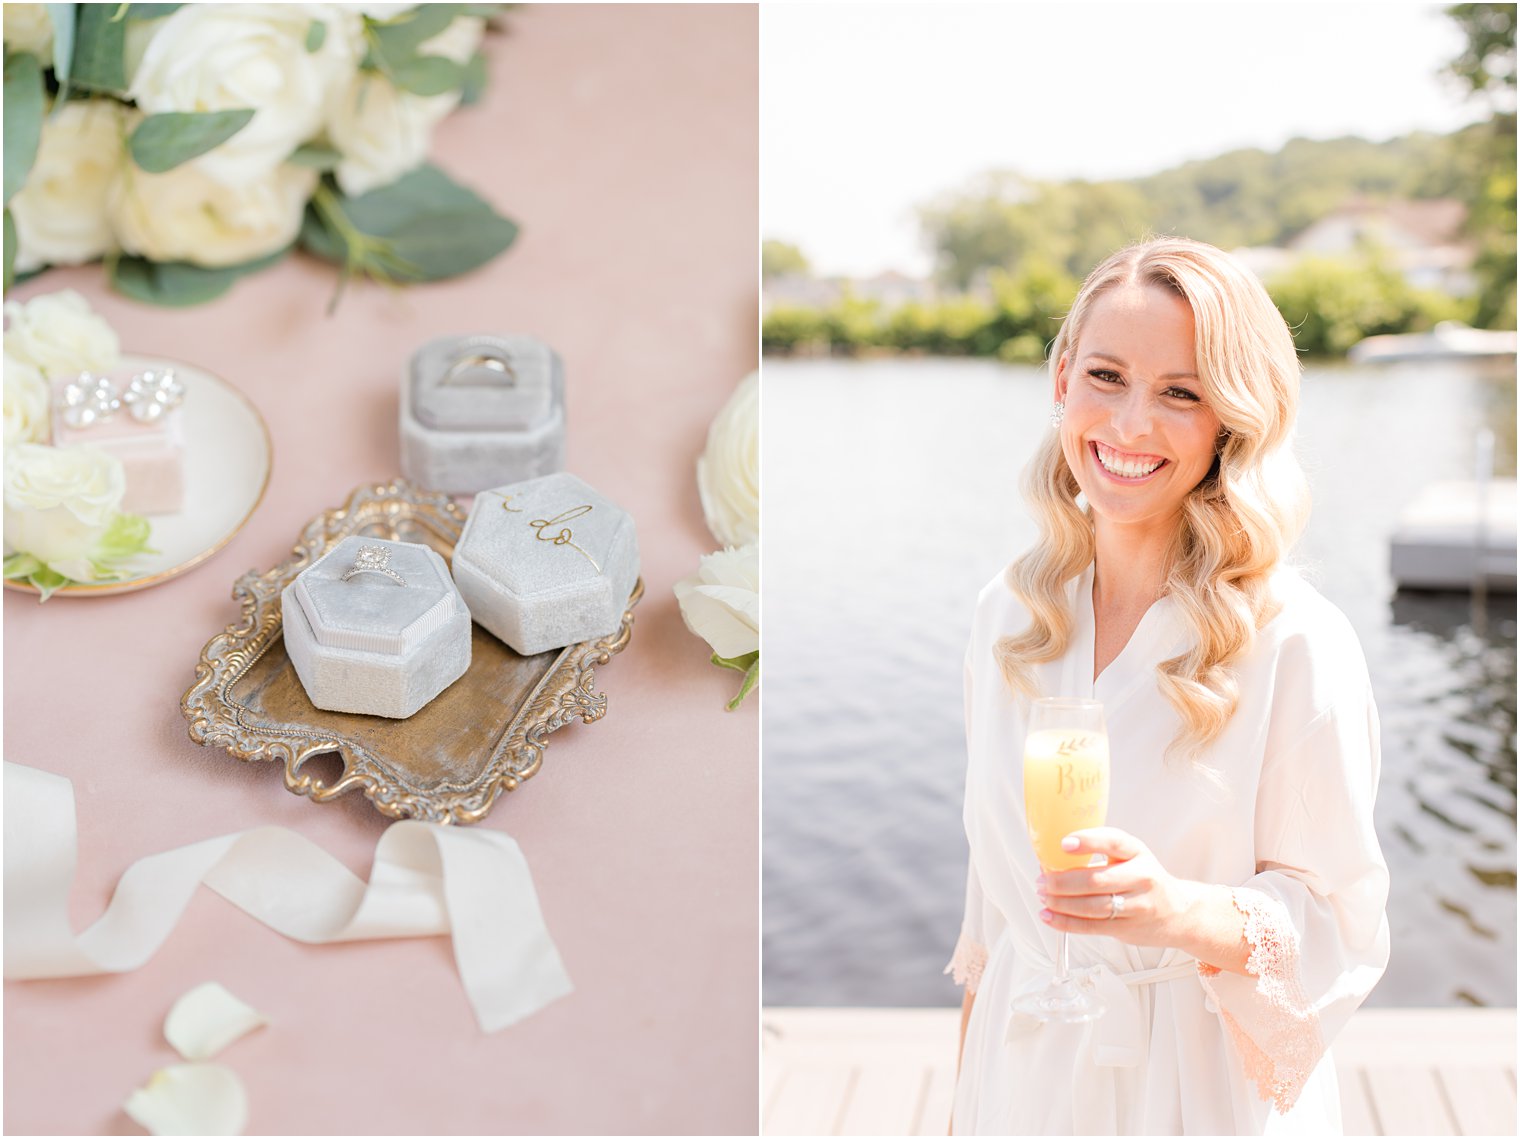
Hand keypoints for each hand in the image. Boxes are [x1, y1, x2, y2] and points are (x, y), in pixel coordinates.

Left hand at [1036, 827, 1202, 949]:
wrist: (1179, 913)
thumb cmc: (1144, 880)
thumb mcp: (1130, 858)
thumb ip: (1099, 854)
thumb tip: (1051, 858)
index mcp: (1138, 852)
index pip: (1114, 842)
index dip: (1088, 841)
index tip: (1064, 843)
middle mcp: (1141, 877)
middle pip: (1097, 880)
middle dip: (1062, 881)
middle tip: (1042, 879)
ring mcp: (1137, 905)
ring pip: (1092, 906)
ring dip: (1061, 902)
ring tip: (1044, 897)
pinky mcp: (1128, 928)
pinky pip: (1092, 926)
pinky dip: (1066, 922)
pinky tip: (1048, 916)